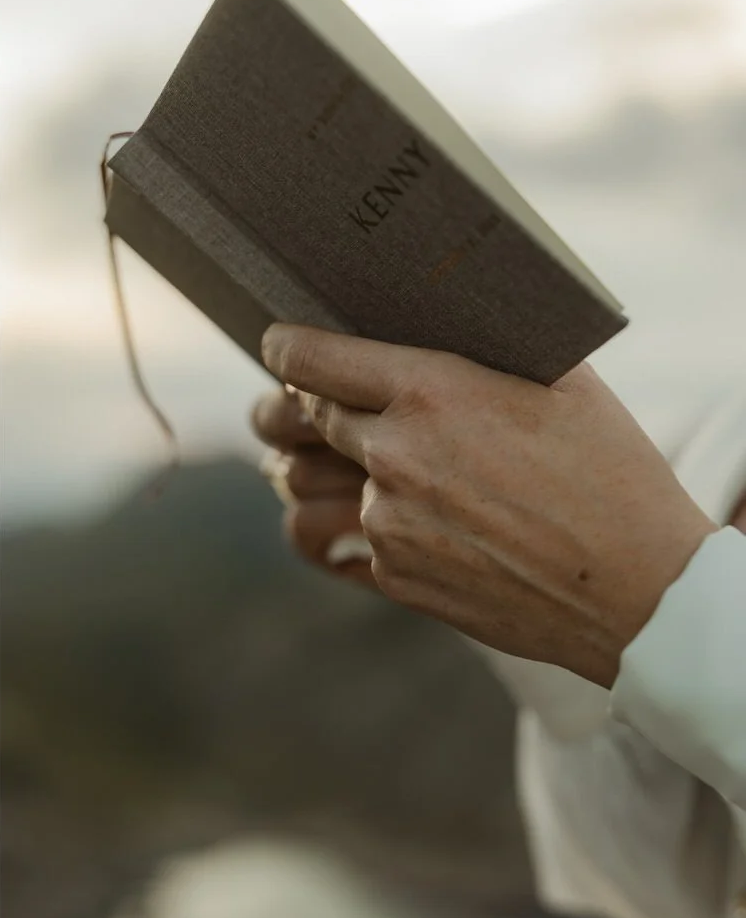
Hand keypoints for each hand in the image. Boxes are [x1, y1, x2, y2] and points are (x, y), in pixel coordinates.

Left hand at [261, 324, 717, 687]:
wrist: (640, 591)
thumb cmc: (611, 475)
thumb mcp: (561, 385)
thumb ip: (479, 354)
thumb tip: (427, 325)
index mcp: (433, 391)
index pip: (312, 359)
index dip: (285, 347)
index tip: (278, 345)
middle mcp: (396, 453)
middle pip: (301, 417)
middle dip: (297, 406)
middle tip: (306, 402)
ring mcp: (388, 520)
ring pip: (310, 483)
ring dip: (322, 471)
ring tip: (346, 468)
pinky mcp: (392, 574)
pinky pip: (345, 540)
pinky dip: (360, 528)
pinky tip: (395, 524)